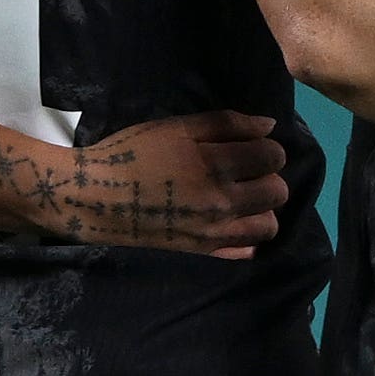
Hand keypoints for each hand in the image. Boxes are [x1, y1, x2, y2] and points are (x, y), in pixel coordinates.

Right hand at [39, 108, 286, 257]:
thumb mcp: (176, 127)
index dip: (267, 147)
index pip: (273, 156)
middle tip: (247, 170)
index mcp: (216, 166)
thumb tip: (269, 127)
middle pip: (278, 191)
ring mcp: (215, 232)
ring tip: (243, 197)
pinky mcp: (204, 251)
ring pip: (269, 225)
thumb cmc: (133, 153)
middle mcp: (223, 203)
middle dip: (269, 176)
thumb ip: (225, 124)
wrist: (96, 198)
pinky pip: (247, 250)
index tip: (250, 146)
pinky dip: (249, 235)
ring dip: (264, 208)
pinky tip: (234, 220)